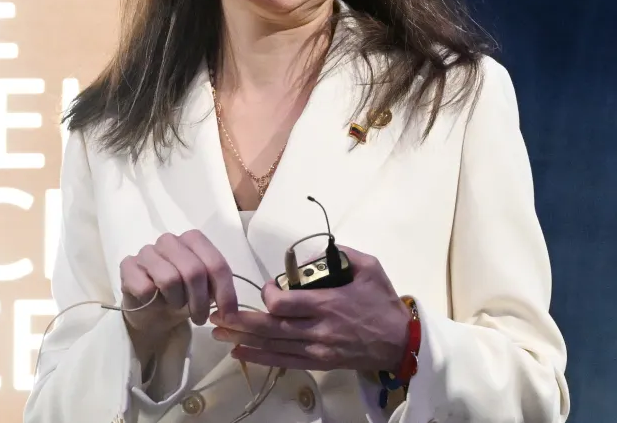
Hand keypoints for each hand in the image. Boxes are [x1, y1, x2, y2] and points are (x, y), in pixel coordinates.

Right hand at [119, 230, 238, 358]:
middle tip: (200, 318)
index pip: (215, 263)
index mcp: (193, 240)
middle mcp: (170, 240)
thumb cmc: (182, 297)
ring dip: (177, 301)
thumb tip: (230, 310)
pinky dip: (153, 302)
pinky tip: (153, 302)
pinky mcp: (127, 266)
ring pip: (170, 278)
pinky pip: (145, 288)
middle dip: (200, 301)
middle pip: (194, 270)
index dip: (225, 292)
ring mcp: (147, 251)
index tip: (228, 315)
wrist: (152, 312)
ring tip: (177, 308)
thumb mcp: (206, 293)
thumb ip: (218, 291)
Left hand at [209, 246, 409, 372]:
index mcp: (327, 303)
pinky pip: (284, 362)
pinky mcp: (319, 362)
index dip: (268, 295)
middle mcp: (317, 329)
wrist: (401, 342)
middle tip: (215, 315)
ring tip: (218, 333)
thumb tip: (311, 253)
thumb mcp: (368, 267)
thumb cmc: (383, 301)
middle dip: (240, 321)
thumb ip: (339, 255)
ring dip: (242, 339)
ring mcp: (317, 349)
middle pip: (270, 328)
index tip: (268, 287)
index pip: (283, 303)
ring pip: (273, 346)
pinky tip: (241, 354)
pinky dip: (260, 359)